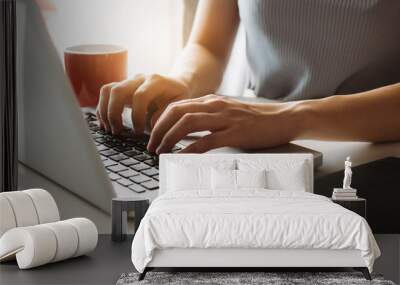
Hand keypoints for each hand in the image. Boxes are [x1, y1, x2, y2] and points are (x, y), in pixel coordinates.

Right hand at [96, 74, 189, 133]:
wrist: (176, 84)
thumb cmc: (178, 97)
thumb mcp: (179, 105)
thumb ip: (167, 114)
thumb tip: (152, 124)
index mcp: (156, 81)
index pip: (140, 96)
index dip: (137, 115)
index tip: (138, 132)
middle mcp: (140, 78)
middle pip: (118, 90)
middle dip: (114, 113)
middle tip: (118, 131)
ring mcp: (129, 81)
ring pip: (108, 90)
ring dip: (105, 111)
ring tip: (109, 129)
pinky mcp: (121, 87)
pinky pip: (105, 93)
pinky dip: (102, 109)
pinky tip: (105, 124)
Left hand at [147, 95, 301, 153]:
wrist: (285, 117)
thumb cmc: (258, 119)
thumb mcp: (229, 113)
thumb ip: (210, 118)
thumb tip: (189, 131)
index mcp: (212, 101)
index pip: (177, 106)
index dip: (160, 120)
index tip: (153, 134)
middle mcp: (215, 106)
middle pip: (176, 112)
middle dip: (159, 129)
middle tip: (151, 145)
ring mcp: (225, 119)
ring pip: (187, 123)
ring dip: (169, 138)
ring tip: (160, 151)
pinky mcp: (235, 133)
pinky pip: (206, 141)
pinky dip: (189, 149)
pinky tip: (180, 156)